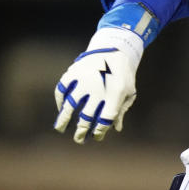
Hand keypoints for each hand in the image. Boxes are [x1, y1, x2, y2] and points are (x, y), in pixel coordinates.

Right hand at [54, 27, 142, 143]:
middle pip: (86, 117)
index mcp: (115, 95)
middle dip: (81, 131)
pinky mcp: (73, 73)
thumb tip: (116, 128)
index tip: (96, 137)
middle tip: (79, 139)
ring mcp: (84, 81)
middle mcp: (98, 89)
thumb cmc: (123, 75)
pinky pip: (62, 89)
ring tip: (60, 129)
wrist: (114, 50)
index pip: (105, 120)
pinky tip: (61, 109)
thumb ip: (122, 110)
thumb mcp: (129, 92)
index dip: (100, 131)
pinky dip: (59, 100)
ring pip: (70, 106)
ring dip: (64, 120)